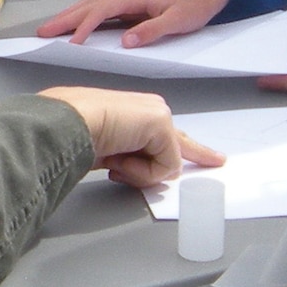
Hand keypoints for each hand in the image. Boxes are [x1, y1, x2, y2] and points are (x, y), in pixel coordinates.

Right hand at [38, 0, 225, 47]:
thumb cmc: (194, 8)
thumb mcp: (177, 22)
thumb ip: (151, 31)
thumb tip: (124, 42)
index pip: (102, 11)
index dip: (84, 26)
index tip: (71, 42)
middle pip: (88, 5)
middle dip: (64, 18)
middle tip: (41, 32)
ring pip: (90, 4)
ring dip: (69, 15)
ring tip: (49, 28)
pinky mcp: (128, 4)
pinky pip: (98, 9)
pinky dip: (82, 15)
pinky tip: (74, 23)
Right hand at [38, 86, 224, 190]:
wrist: (67, 122)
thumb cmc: (73, 131)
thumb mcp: (105, 150)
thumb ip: (124, 158)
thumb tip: (129, 170)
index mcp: (133, 115)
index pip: (165, 135)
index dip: (186, 147)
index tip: (206, 156)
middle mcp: (149, 112)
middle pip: (182, 141)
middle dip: (200, 153)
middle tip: (219, 160)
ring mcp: (157, 116)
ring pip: (167, 163)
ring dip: (140, 173)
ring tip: (114, 164)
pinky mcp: (161, 126)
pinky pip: (165, 167)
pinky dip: (141, 173)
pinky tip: (120, 162)